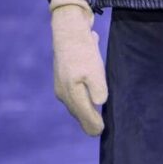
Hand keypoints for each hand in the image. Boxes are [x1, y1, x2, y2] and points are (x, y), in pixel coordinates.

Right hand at [50, 0, 107, 134]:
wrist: (69, 31)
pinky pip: (73, 95)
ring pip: (74, 104)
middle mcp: (63, 92)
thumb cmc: (84, 52)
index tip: (101, 132)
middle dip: (87, 121)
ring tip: (92, 121)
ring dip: (83, 112)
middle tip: (97, 132)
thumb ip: (97, 89)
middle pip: (77, 111)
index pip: (83, 113)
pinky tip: (86, 102)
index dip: (93, 123)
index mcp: (71, 92)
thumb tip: (99, 102)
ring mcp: (61, 84)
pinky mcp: (63, 77)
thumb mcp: (95, 70)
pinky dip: (80, 102)